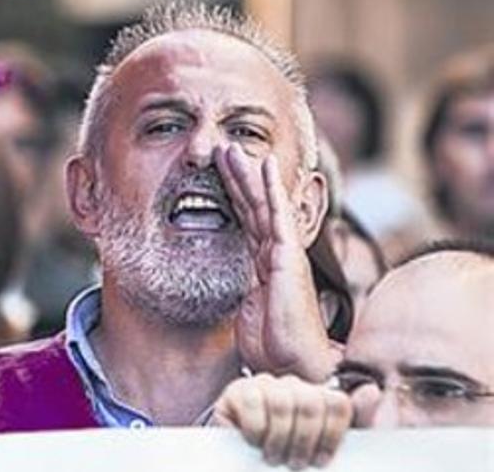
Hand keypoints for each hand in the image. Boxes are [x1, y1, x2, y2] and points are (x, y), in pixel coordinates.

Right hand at [212, 374, 351, 468]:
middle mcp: (293, 386)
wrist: (245, 469)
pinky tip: (253, 442)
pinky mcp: (237, 390)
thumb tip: (372, 390)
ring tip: (273, 457)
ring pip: (283, 402)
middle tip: (295, 463)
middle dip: (304, 440)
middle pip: (311, 402)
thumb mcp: (324, 451)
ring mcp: (264, 385)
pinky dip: (256, 429)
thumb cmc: (286, 460)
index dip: (332, 435)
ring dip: (278, 439)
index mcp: (317, 398)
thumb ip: (354, 424)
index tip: (321, 461)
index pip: (337, 402)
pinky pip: (253, 401)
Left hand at [216, 144, 338, 380]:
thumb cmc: (272, 345)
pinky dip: (272, 187)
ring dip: (247, 174)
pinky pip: (278, 215)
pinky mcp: (288, 255)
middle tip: (222, 148)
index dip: (232, 195)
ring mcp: (282, 252)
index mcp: (263, 264)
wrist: (291, 363)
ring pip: (262, 204)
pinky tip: (267, 164)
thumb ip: (242, 294)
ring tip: (232, 147)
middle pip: (252, 206)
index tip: (218, 172)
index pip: (245, 221)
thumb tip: (228, 293)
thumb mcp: (246, 313)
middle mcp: (274, 253)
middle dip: (237, 177)